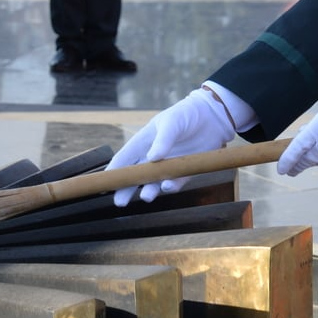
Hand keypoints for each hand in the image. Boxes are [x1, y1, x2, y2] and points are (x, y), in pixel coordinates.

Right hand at [107, 88, 235, 205]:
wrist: (213, 117)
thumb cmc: (186, 114)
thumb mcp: (172, 122)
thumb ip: (162, 140)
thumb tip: (152, 158)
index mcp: (143, 142)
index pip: (124, 158)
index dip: (113, 171)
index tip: (104, 183)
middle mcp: (152, 156)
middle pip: (135, 176)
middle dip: (126, 189)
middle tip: (119, 202)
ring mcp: (168, 165)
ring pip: (153, 182)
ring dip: (149, 190)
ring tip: (146, 197)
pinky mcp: (184, 171)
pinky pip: (175, 183)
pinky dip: (170, 186)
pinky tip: (167, 186)